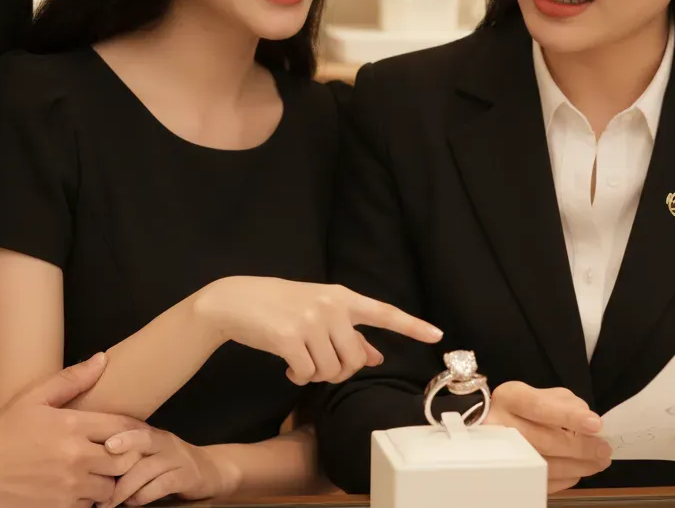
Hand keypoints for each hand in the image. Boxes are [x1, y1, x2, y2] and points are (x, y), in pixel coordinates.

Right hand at [0, 353, 147, 507]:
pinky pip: (87, 507)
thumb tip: (102, 359)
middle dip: (124, 457)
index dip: (135, 430)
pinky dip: (88, 501)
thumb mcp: (34, 399)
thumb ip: (71, 380)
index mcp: (73, 426)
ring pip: (108, 488)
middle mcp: (76, 458)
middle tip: (116, 454)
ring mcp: (68, 488)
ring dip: (106, 481)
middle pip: (123, 460)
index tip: (136, 432)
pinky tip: (77, 490)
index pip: (122, 426)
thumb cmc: (3, 433)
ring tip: (97, 473)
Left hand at [97, 427, 238, 506]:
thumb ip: (133, 456)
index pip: (134, 428)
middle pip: (141, 443)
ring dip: (124, 488)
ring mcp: (178, 458)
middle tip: (96, 488)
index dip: (118, 435)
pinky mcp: (187, 476)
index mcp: (154, 435)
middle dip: (117, 464)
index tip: (97, 447)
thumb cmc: (172, 465)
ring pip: (147, 468)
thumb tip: (96, 467)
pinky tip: (133, 503)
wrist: (211, 470)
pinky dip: (143, 495)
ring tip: (109, 503)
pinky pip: (161, 484)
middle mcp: (166, 441)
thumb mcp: (154, 455)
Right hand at [198, 277, 442, 384]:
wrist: (237, 300)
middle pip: (355, 359)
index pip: (384, 312)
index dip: (412, 326)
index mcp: (342, 297)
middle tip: (319, 364)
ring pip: (332, 370)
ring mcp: (311, 320)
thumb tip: (376, 357)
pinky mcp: (290, 337)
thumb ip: (349, 333)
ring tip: (301, 361)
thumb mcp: (319, 312)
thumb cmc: (281, 307)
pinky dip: (299, 376)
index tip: (437, 334)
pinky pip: (308, 374)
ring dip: (316, 375)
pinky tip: (288, 365)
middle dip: (339, 371)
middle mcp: (331, 306)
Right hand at [484, 381, 611, 492]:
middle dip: (581, 448)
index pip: (540, 407)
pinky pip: (543, 481)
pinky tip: (578, 470)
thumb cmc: (525, 408)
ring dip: (578, 466)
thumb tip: (591, 426)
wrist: (494, 424)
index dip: (569, 417)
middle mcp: (500, 425)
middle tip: (604, 450)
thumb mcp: (542, 394)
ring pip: (546, 465)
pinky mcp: (510, 474)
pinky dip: (566, 478)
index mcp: (510, 398)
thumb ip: (567, 404)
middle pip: (545, 440)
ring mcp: (502, 453)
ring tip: (599, 462)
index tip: (596, 424)